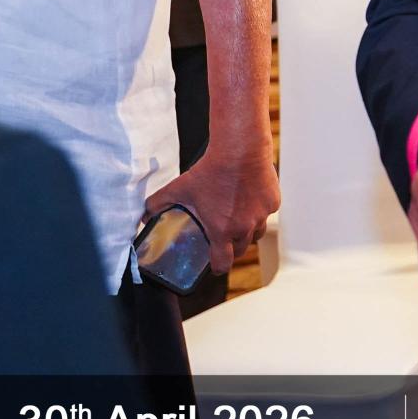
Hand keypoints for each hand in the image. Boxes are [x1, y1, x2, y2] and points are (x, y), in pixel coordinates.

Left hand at [146, 143, 278, 276]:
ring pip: (257, 232)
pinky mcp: (273, 201)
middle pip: (241, 249)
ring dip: (248, 232)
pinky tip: (249, 198)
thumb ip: (157, 204)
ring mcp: (262, 214)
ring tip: (238, 220)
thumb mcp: (178, 188)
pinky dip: (259, 210)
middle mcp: (245, 227)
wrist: (240, 151)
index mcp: (222, 230)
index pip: (223, 263)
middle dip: (232, 248)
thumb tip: (144, 215)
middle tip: (223, 239)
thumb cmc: (211, 171)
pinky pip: (266, 212)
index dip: (218, 267)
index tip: (215, 265)